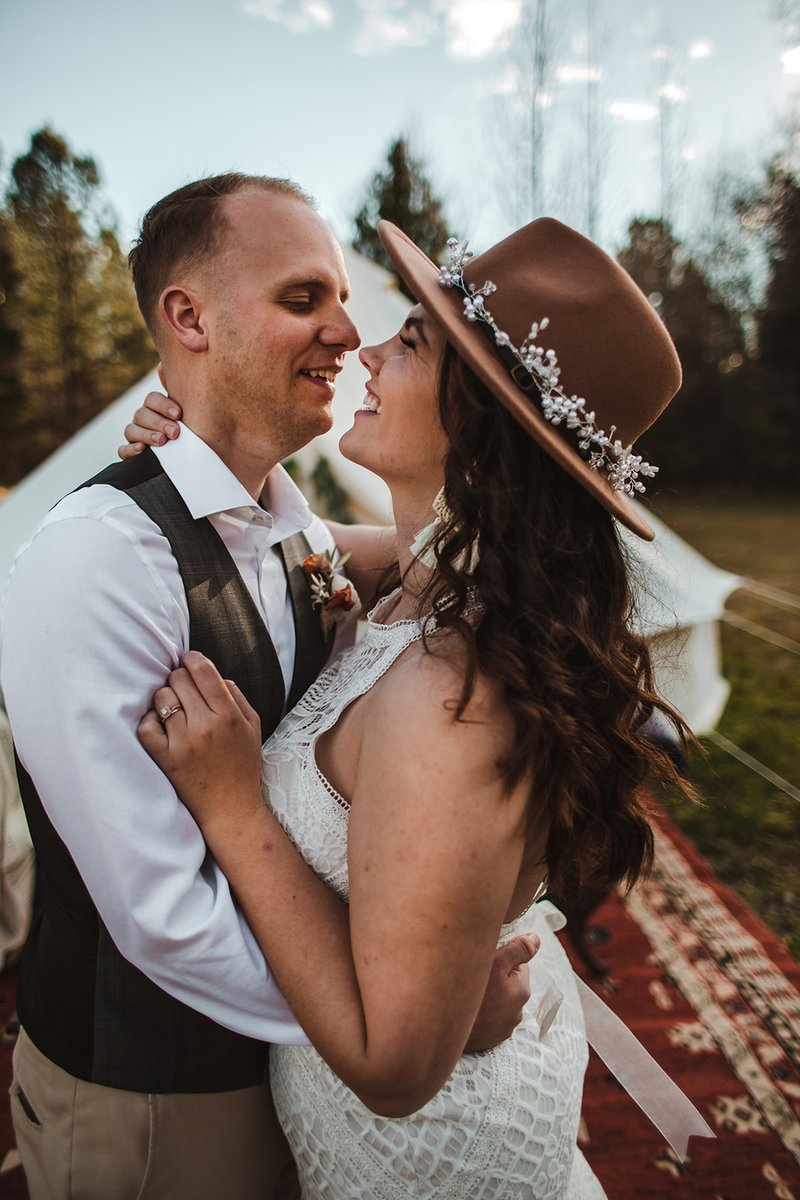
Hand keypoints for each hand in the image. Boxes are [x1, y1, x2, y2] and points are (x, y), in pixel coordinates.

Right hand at [118, 366, 183, 458]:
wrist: (190, 457)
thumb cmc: (190, 432)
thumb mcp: (190, 413)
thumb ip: (181, 391)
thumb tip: (163, 365)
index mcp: (155, 407)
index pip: (152, 399)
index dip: (164, 405)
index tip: (179, 414)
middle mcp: (142, 419)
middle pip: (142, 414)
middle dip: (159, 422)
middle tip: (175, 432)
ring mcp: (135, 436)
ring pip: (131, 430)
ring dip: (146, 435)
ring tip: (162, 442)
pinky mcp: (130, 454)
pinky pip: (123, 450)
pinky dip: (130, 450)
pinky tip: (141, 449)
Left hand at [138, 651, 262, 829]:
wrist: (230, 808)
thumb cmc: (242, 765)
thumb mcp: (253, 726)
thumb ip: (237, 695)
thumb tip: (213, 674)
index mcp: (229, 715)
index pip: (202, 671)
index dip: (192, 659)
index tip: (188, 661)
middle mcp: (206, 726)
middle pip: (179, 679)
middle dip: (180, 679)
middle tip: (184, 691)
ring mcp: (183, 743)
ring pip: (162, 698)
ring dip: (166, 699)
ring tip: (175, 711)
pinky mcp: (165, 758)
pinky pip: (146, 726)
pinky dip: (151, 721)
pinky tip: (162, 726)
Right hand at [463, 933, 539, 1052]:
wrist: (442, 1027)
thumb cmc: (468, 992)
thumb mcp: (495, 962)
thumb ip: (519, 949)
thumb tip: (536, 939)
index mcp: (522, 991)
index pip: (518, 964)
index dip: (501, 957)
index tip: (484, 960)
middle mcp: (516, 1013)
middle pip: (508, 984)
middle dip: (495, 977)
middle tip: (474, 976)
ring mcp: (502, 1029)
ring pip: (498, 1002)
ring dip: (489, 996)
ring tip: (468, 994)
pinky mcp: (489, 1040)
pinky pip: (488, 1019)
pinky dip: (481, 1013)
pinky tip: (467, 1010)